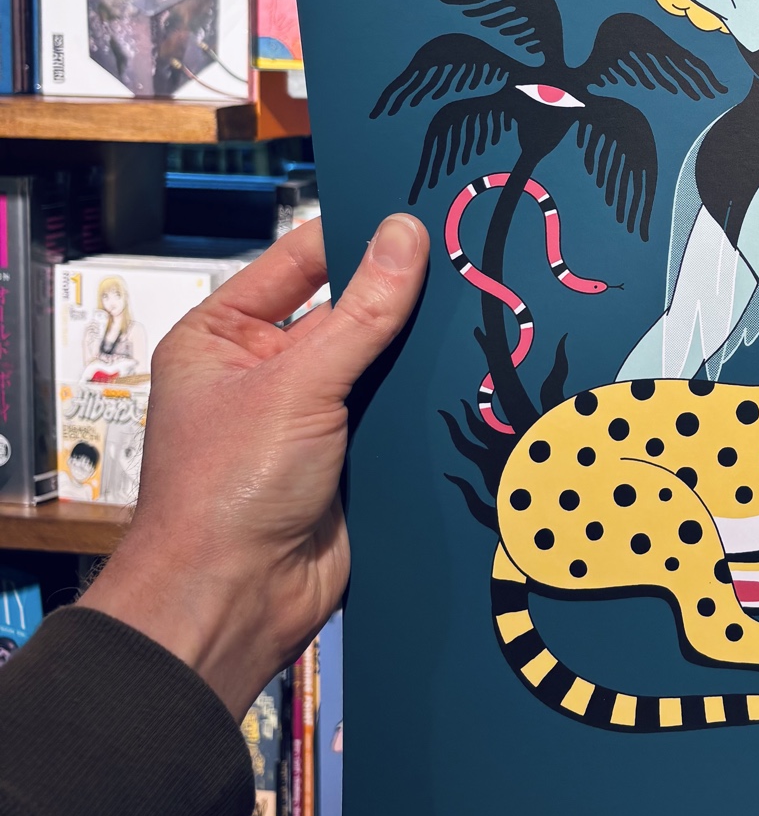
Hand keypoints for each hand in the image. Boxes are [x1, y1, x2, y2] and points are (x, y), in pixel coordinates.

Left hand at [80, 214, 428, 719]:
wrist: (235, 602)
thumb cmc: (223, 494)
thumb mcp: (296, 384)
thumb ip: (361, 311)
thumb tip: (404, 236)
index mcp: (222, 335)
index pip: (299, 260)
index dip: (356, 235)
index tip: (417, 213)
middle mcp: (262, 370)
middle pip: (346, 309)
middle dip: (398, 294)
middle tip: (462, 258)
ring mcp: (307, 416)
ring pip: (378, 362)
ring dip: (416, 351)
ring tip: (477, 309)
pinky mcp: (347, 458)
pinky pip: (395, 413)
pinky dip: (425, 400)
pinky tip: (468, 375)